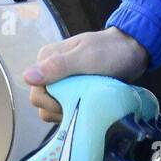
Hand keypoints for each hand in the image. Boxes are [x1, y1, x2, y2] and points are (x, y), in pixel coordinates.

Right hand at [22, 26, 149, 122]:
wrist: (133, 50)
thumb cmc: (111, 51)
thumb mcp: (86, 58)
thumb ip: (58, 66)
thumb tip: (27, 77)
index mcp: (47, 59)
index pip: (37, 94)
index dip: (53, 103)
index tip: (75, 100)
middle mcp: (50, 71)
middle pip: (43, 104)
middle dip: (62, 108)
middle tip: (85, 100)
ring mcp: (61, 81)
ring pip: (53, 109)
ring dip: (69, 110)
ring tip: (89, 102)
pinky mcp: (73, 90)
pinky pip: (65, 108)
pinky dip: (75, 110)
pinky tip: (89, 106)